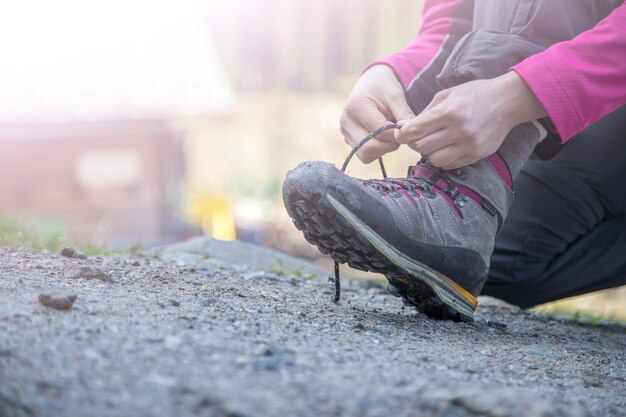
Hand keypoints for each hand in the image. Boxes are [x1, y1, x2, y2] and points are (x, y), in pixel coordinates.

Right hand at [340, 65, 414, 162]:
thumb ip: (404, 114)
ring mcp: (345, 133)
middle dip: (389, 145)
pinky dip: (377, 151)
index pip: (379, 131)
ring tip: (391, 135)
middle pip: (368, 147)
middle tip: (401, 136)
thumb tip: (410, 134)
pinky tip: (384, 138)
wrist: (370, 83)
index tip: (408, 130)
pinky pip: (364, 155)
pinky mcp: (348, 140)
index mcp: (355, 106)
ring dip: (383, 150)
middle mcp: (346, 122)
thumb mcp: (396, 94)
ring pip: (365, 155)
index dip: (397, 134)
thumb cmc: (383, 86)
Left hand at [395, 71, 547, 168]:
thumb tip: (403, 126)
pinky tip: (446, 148)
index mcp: (449, 112)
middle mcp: (459, 130)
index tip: (401, 133)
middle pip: (422, 147)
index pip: (415, 130)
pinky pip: (449, 165)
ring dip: (429, 153)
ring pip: (434, 160)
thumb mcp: (447, 95)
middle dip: (415, 143)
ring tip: (434, 143)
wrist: (507, 102)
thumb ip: (425, 112)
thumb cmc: (474, 95)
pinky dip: (443, 158)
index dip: (403, 134)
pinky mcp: (476, 155)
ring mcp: (469, 145)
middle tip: (418, 137)